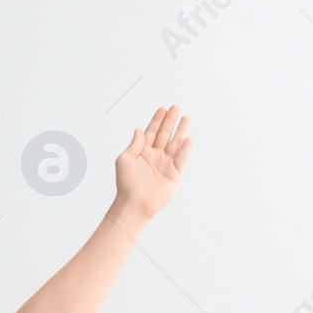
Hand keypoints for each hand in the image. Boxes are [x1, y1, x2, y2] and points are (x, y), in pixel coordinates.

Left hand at [114, 104, 193, 222]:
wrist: (134, 204)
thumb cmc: (126, 184)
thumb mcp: (124, 160)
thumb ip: (134, 144)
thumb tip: (139, 130)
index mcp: (142, 152)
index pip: (151, 132)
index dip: (157, 120)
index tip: (162, 109)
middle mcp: (155, 156)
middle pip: (165, 134)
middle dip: (170, 120)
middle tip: (176, 107)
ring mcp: (165, 164)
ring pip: (175, 143)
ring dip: (181, 131)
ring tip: (186, 118)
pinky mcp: (174, 174)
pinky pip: (181, 159)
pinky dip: (185, 149)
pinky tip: (188, 138)